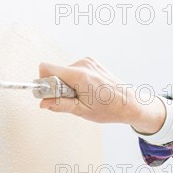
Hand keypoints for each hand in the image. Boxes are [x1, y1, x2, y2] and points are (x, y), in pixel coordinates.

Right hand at [38, 57, 164, 132]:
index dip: (43, 82)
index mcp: (80, 76)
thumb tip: (43, 103)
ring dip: (67, 84)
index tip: (48, 95)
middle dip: (57, 87)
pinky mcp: (91, 62)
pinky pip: (73, 70)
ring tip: (83, 96)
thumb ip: (60, 105)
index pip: (47, 68)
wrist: (129, 103)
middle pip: (56, 72)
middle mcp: (83, 64)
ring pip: (64, 71)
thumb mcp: (82, 111)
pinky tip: (87, 90)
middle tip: (72, 99)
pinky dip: (75, 80)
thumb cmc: (109, 109)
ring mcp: (88, 61)